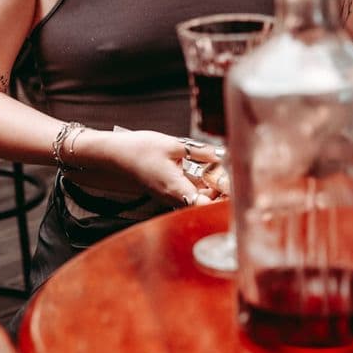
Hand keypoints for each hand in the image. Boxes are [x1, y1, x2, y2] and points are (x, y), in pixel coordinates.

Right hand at [82, 129, 221, 206]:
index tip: (237, 192)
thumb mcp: (174, 145)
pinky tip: (209, 172)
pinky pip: (190, 192)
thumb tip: (221, 156)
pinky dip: (202, 185)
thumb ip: (200, 152)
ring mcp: (171, 195)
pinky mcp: (168, 190)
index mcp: (177, 188)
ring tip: (224, 174)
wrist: (115, 156)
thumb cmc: (139, 150)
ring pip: (199, 198)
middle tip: (234, 179)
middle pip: (206, 205)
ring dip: (213, 190)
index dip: (223, 203)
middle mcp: (175, 197)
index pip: (206, 207)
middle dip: (222, 195)